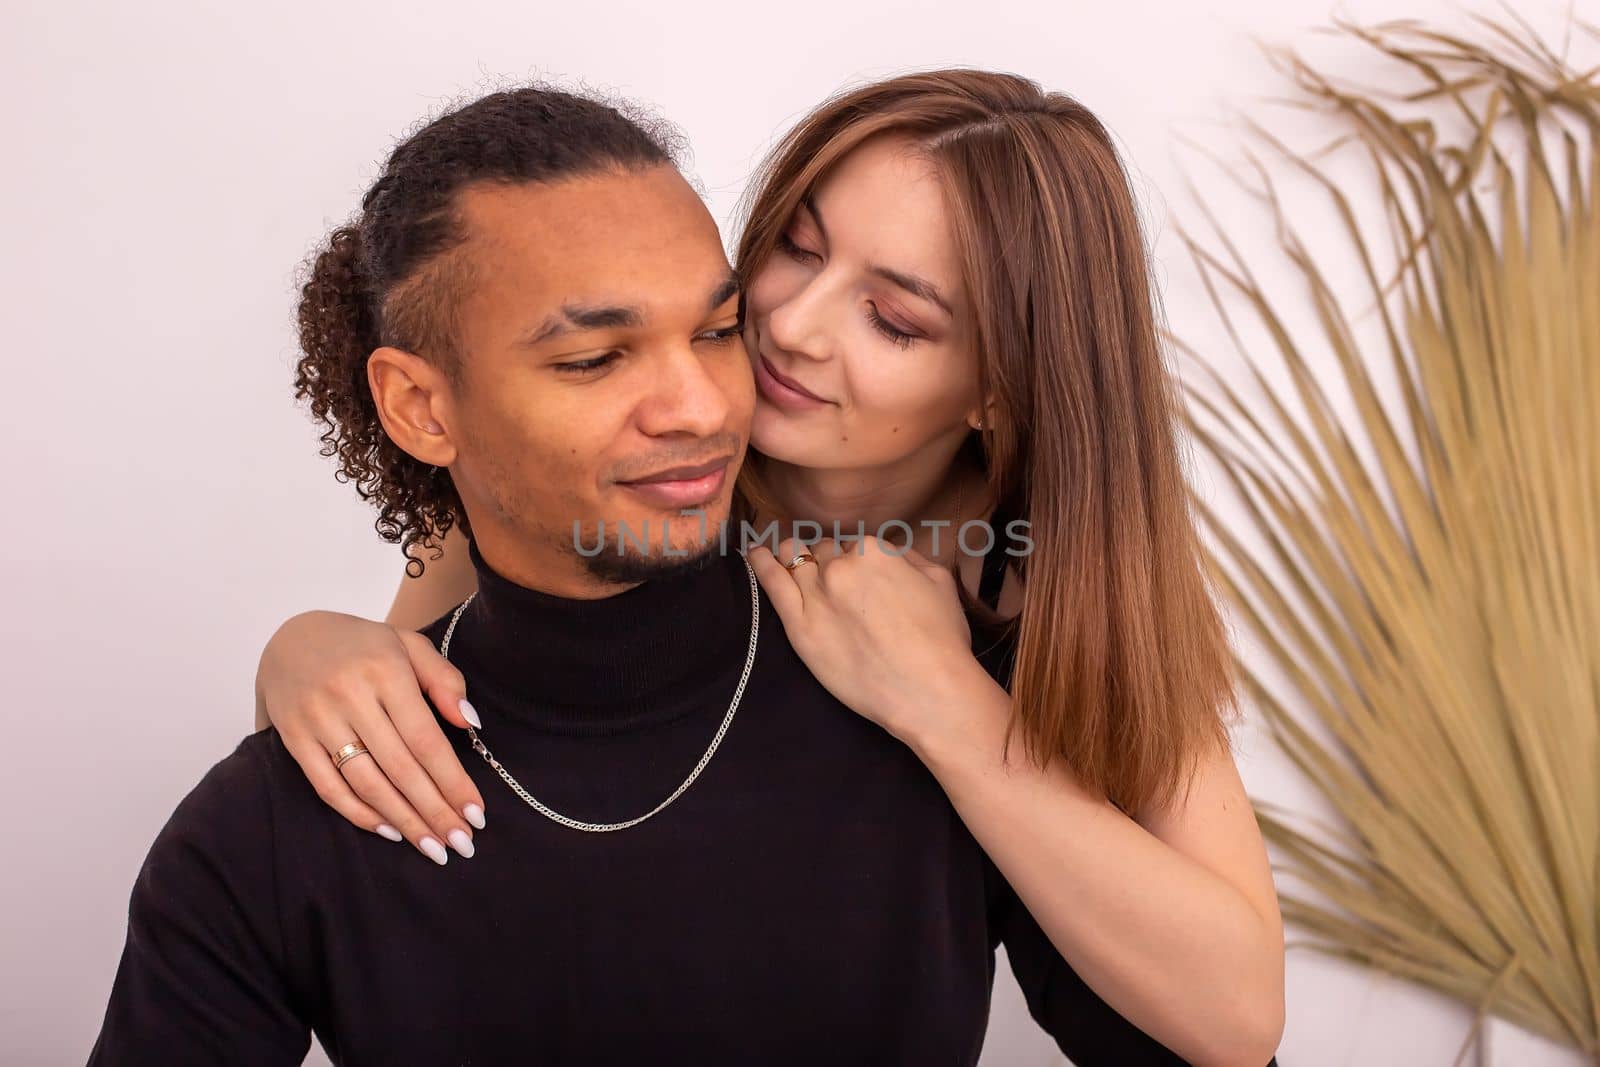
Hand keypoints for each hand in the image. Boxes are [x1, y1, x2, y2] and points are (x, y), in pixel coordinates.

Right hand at [255, 610, 485, 864]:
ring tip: (432, 847)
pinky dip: (359, 813)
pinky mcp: (294, 738)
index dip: (453, 781)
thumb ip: (444, 680)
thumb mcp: (409, 645)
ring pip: (366, 782)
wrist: (291, 637)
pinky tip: (389, 830)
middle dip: (435, 811)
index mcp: (385, 671)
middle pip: (401, 768)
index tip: (476, 813)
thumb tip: (470, 724)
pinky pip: (328, 786)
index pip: (426, 739)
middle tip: (462, 844)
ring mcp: (318, 719)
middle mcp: (350, 696)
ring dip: (403, 820)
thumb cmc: (363, 645)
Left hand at [746, 535, 991, 747]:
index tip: (858, 577)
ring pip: (794, 560)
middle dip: (825, 561)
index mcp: (874, 550)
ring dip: (791, 555)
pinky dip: (761, 564)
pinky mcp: (799, 627)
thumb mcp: (939, 580)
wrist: (927, 689)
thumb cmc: (941, 639)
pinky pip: (772, 584)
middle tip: (832, 580)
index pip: (853, 545)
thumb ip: (909, 558)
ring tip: (784, 556)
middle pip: (821, 552)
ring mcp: (816, 595)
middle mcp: (840, 566)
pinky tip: (754, 555)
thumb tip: (891, 553)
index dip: (855, 560)